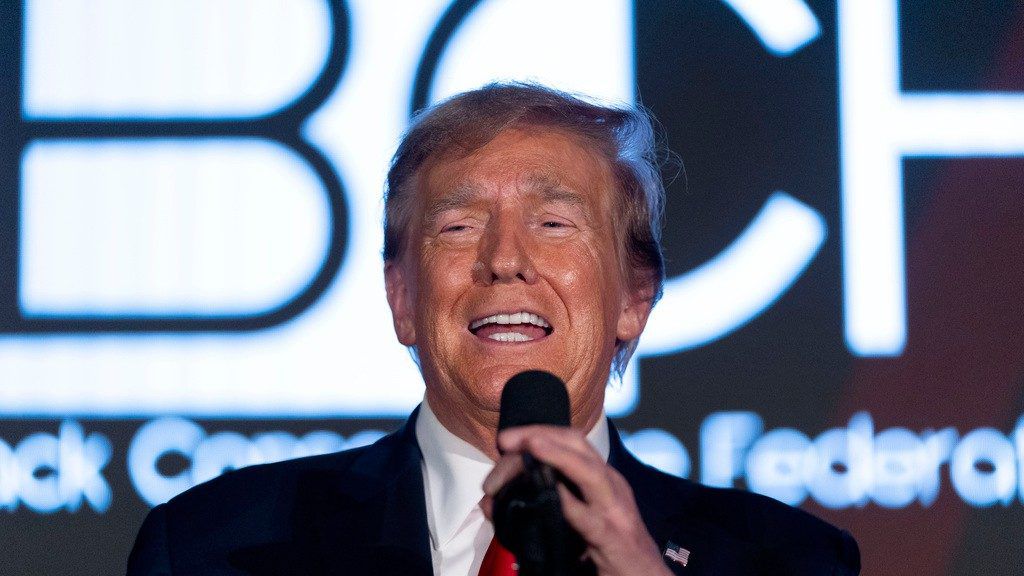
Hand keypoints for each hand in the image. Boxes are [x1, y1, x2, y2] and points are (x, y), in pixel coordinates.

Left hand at [481, 425, 672, 575]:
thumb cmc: (612, 549)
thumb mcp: (580, 518)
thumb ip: (542, 504)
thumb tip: (490, 502)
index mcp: (602, 479)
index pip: (571, 442)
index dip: (539, 432)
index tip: (508, 439)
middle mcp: (610, 486)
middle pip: (577, 446)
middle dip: (540, 435)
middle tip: (506, 440)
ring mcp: (614, 510)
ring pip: (589, 472)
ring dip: (558, 456)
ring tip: (532, 446)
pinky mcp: (614, 538)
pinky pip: (590, 518)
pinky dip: (571, 503)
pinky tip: (552, 494)